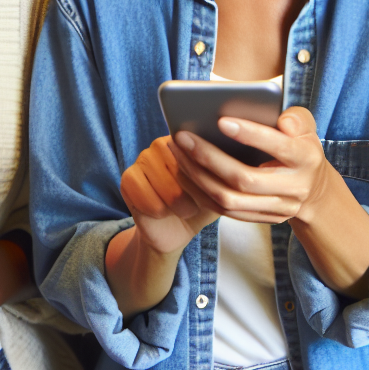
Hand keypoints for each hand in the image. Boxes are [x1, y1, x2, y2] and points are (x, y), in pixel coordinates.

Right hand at [120, 136, 218, 255]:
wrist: (176, 229)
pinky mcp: (128, 178)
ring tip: (184, 209)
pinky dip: (160, 213)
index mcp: (188, 140)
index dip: (210, 180)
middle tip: (195, 204)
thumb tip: (240, 160)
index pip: (203, 156)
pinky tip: (163, 212)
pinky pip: (149, 200)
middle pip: (187, 174)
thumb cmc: (202, 205)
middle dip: (196, 197)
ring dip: (180, 208)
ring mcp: (142, 159)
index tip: (213, 193)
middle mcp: (162, 143)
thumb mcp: (222, 188)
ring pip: (170, 190)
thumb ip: (228, 172)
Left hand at [168, 107, 342, 226]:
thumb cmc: (300, 145)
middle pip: (245, 179)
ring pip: (229, 199)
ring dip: (197, 176)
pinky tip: (184, 171)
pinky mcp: (260, 219)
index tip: (221, 120)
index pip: (278, 147)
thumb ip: (297, 118)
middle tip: (182, 136)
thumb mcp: (306, 127)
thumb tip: (283, 120)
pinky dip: (200, 191)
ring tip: (177, 151)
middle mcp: (293, 188)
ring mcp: (276, 209)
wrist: (313, 189)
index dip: (250, 134)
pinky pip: (223, 211)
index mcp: (306, 159)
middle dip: (209, 157)